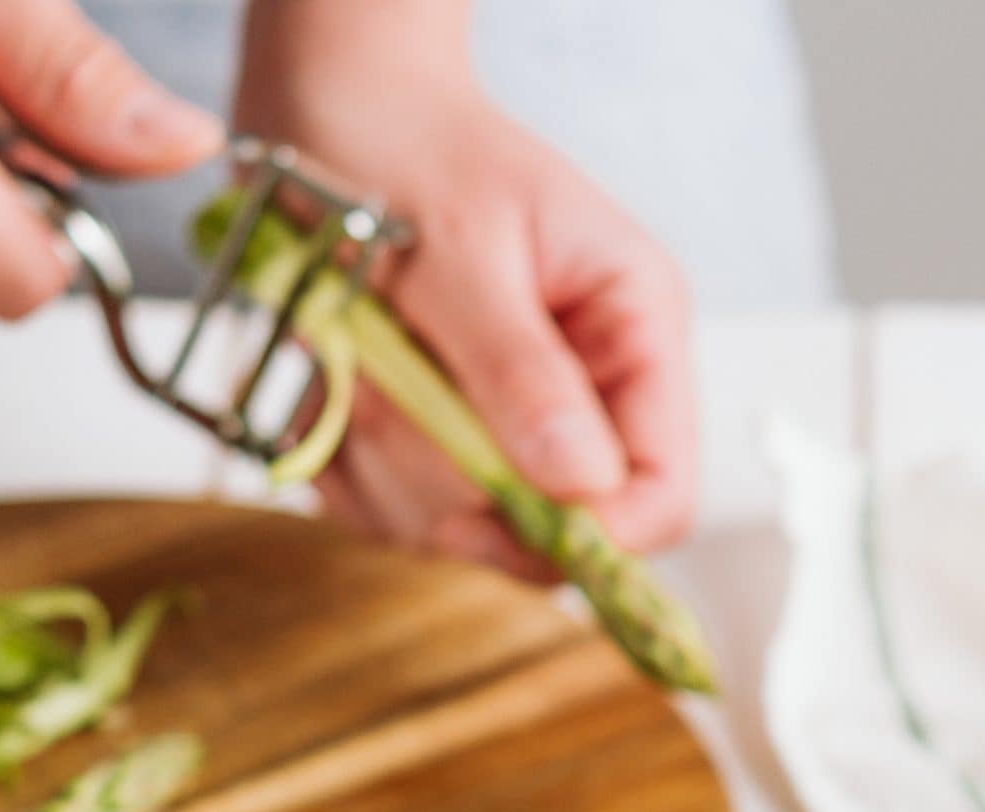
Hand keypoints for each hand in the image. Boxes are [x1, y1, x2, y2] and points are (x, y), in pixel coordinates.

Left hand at [236, 0, 695, 568]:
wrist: (323, 104)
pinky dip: (349, 467)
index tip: (485, 516)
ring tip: (354, 364)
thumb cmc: (400, 141)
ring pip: (464, 532)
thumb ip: (519, 369)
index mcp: (632, 331)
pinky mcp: (442, 445)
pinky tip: (336, 387)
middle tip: (387, 390)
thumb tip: (581, 485)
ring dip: (386, 467)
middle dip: (453, 484)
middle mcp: (586, 392)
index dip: (589, 535)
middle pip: (552, 533)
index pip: (661, 495)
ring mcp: (511, 426)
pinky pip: (397, 515)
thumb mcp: (460, 247)